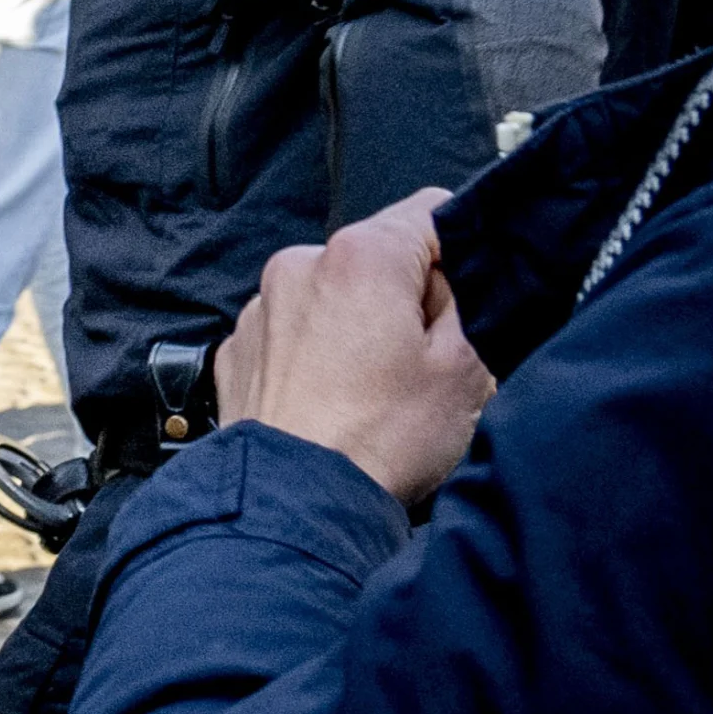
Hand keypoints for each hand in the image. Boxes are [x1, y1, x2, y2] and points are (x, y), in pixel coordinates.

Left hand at [213, 190, 495, 505]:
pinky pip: (293, 333)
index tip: (471, 292)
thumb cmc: (377, 440)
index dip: (463, 250)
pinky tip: (337, 401)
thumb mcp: (466, 369)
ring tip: (378, 391)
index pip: (431, 212)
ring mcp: (261, 308)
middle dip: (410, 298)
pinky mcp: (240, 348)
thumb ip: (472, 303)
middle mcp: (299, 266)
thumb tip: (464, 277)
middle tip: (429, 360)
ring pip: (333, 298)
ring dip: (360, 328)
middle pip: (378, 258)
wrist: (293, 501)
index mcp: (360, 256)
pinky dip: (318, 355)